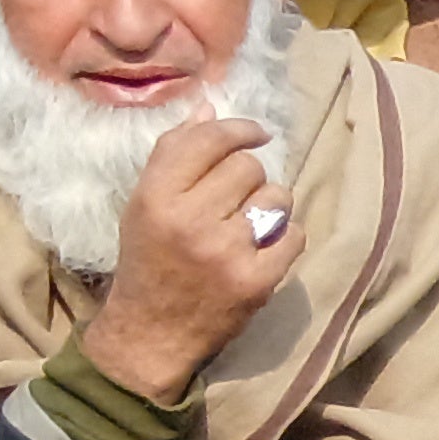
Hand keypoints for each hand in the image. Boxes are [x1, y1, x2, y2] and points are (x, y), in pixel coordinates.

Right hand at [77, 115, 297, 399]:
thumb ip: (174, 155)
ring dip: (269, 206)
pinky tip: (262, 249)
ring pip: (275, 196)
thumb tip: (209, 108)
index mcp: (156, 197)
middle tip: (233, 201)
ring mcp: (226, 251)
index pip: (209, 140)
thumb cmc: (149, 259)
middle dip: (248, 178)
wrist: (152, 331)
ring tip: (246, 225)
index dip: (240, 129)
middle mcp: (190, 219)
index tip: (256, 133)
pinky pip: (294, 234)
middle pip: (247, 166)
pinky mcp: (256, 280)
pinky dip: (284, 238)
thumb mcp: (144, 204)